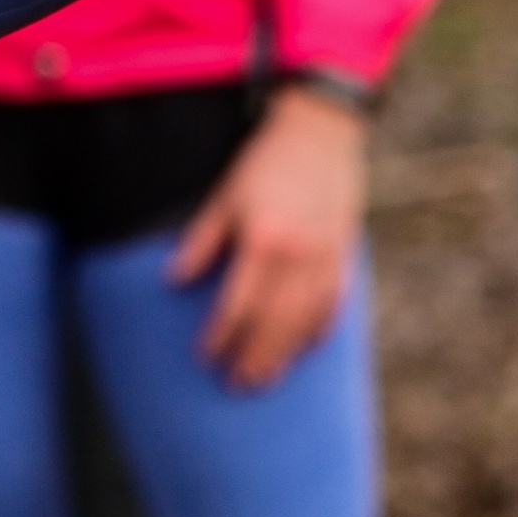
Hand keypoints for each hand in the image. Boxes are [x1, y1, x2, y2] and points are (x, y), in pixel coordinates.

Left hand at [172, 82, 368, 384]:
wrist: (321, 133)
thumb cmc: (265, 161)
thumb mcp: (225, 195)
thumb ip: (202, 240)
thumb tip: (174, 279)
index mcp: (262, 241)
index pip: (238, 304)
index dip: (221, 334)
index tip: (206, 355)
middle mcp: (297, 257)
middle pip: (273, 323)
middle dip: (253, 357)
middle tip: (236, 384)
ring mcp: (325, 258)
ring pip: (304, 321)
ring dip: (285, 354)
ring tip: (266, 378)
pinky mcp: (343, 254)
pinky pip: (334, 303)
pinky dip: (321, 328)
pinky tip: (308, 347)